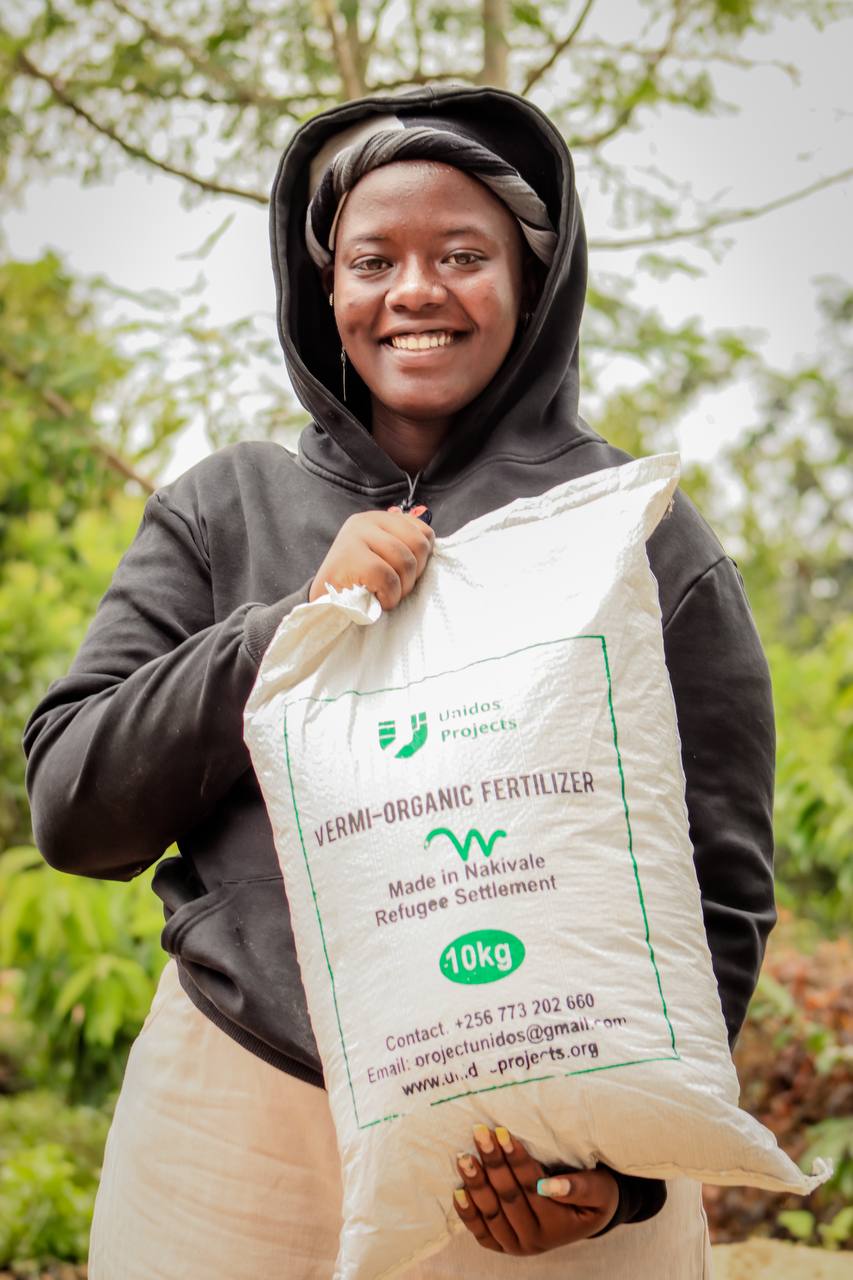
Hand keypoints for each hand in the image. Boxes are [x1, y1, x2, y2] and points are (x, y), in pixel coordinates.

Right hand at [308, 509, 434, 610]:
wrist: (322, 602)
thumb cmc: (358, 582)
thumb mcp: (382, 557)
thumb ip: (403, 546)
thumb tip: (430, 543)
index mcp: (379, 519)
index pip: (424, 532)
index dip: (424, 560)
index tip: (407, 575)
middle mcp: (366, 521)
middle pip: (419, 545)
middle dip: (414, 575)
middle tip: (397, 588)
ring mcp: (356, 536)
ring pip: (406, 562)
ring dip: (401, 588)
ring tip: (386, 595)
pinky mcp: (350, 556)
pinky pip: (388, 578)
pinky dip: (389, 596)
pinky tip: (376, 600)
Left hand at [452, 1125, 617, 1255]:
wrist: (589, 1217)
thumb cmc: (595, 1195)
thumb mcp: (598, 1190)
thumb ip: (579, 1188)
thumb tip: (549, 1185)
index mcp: (558, 1226)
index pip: (532, 1187)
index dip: (516, 1159)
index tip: (503, 1133)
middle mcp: (535, 1240)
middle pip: (509, 1198)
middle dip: (492, 1163)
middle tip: (480, 1133)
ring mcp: (517, 1246)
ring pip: (492, 1213)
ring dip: (476, 1183)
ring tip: (464, 1156)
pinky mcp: (503, 1246)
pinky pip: (481, 1232)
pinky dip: (468, 1213)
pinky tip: (458, 1191)